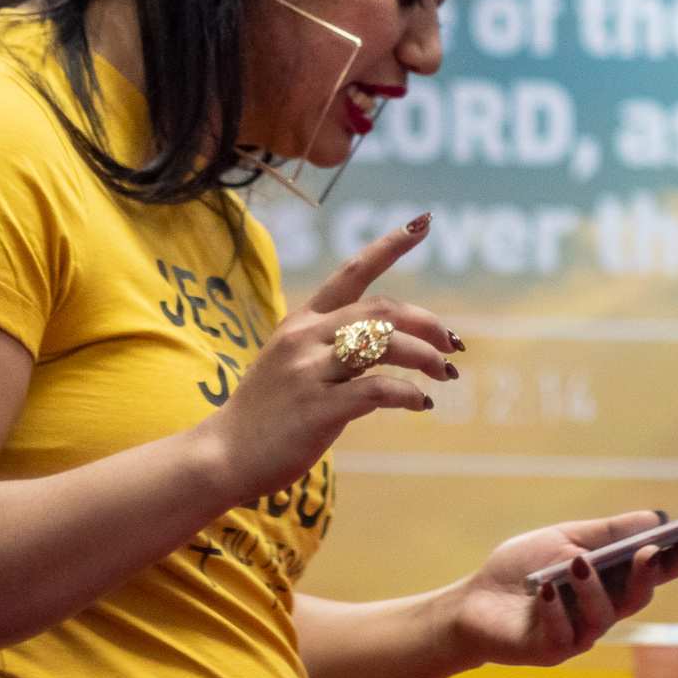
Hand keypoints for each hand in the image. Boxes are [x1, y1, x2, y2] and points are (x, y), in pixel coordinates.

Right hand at [194, 213, 459, 505]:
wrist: (223, 455)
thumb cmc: (264, 413)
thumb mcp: (290, 363)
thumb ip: (330, 347)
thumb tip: (387, 344)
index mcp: (301, 321)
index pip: (352, 272)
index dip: (391, 246)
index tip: (424, 223)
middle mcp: (306, 337)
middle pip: (381, 310)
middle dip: (426, 322)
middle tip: (454, 343)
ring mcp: (310, 372)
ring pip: (385, 344)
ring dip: (426, 357)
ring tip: (446, 373)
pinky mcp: (318, 408)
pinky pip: (377, 390)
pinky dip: (409, 394)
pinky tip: (422, 404)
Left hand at [443, 513, 677, 667]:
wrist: (471, 604)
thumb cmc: (520, 569)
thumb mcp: (564, 539)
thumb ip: (607, 533)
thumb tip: (658, 518)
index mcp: (612, 580)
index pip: (660, 568)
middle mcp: (604, 610)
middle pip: (639, 595)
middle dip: (649, 574)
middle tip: (653, 552)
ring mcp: (580, 634)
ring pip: (604, 616)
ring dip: (593, 588)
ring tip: (578, 564)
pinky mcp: (552, 650)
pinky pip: (562, 631)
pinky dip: (553, 608)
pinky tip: (541, 591)